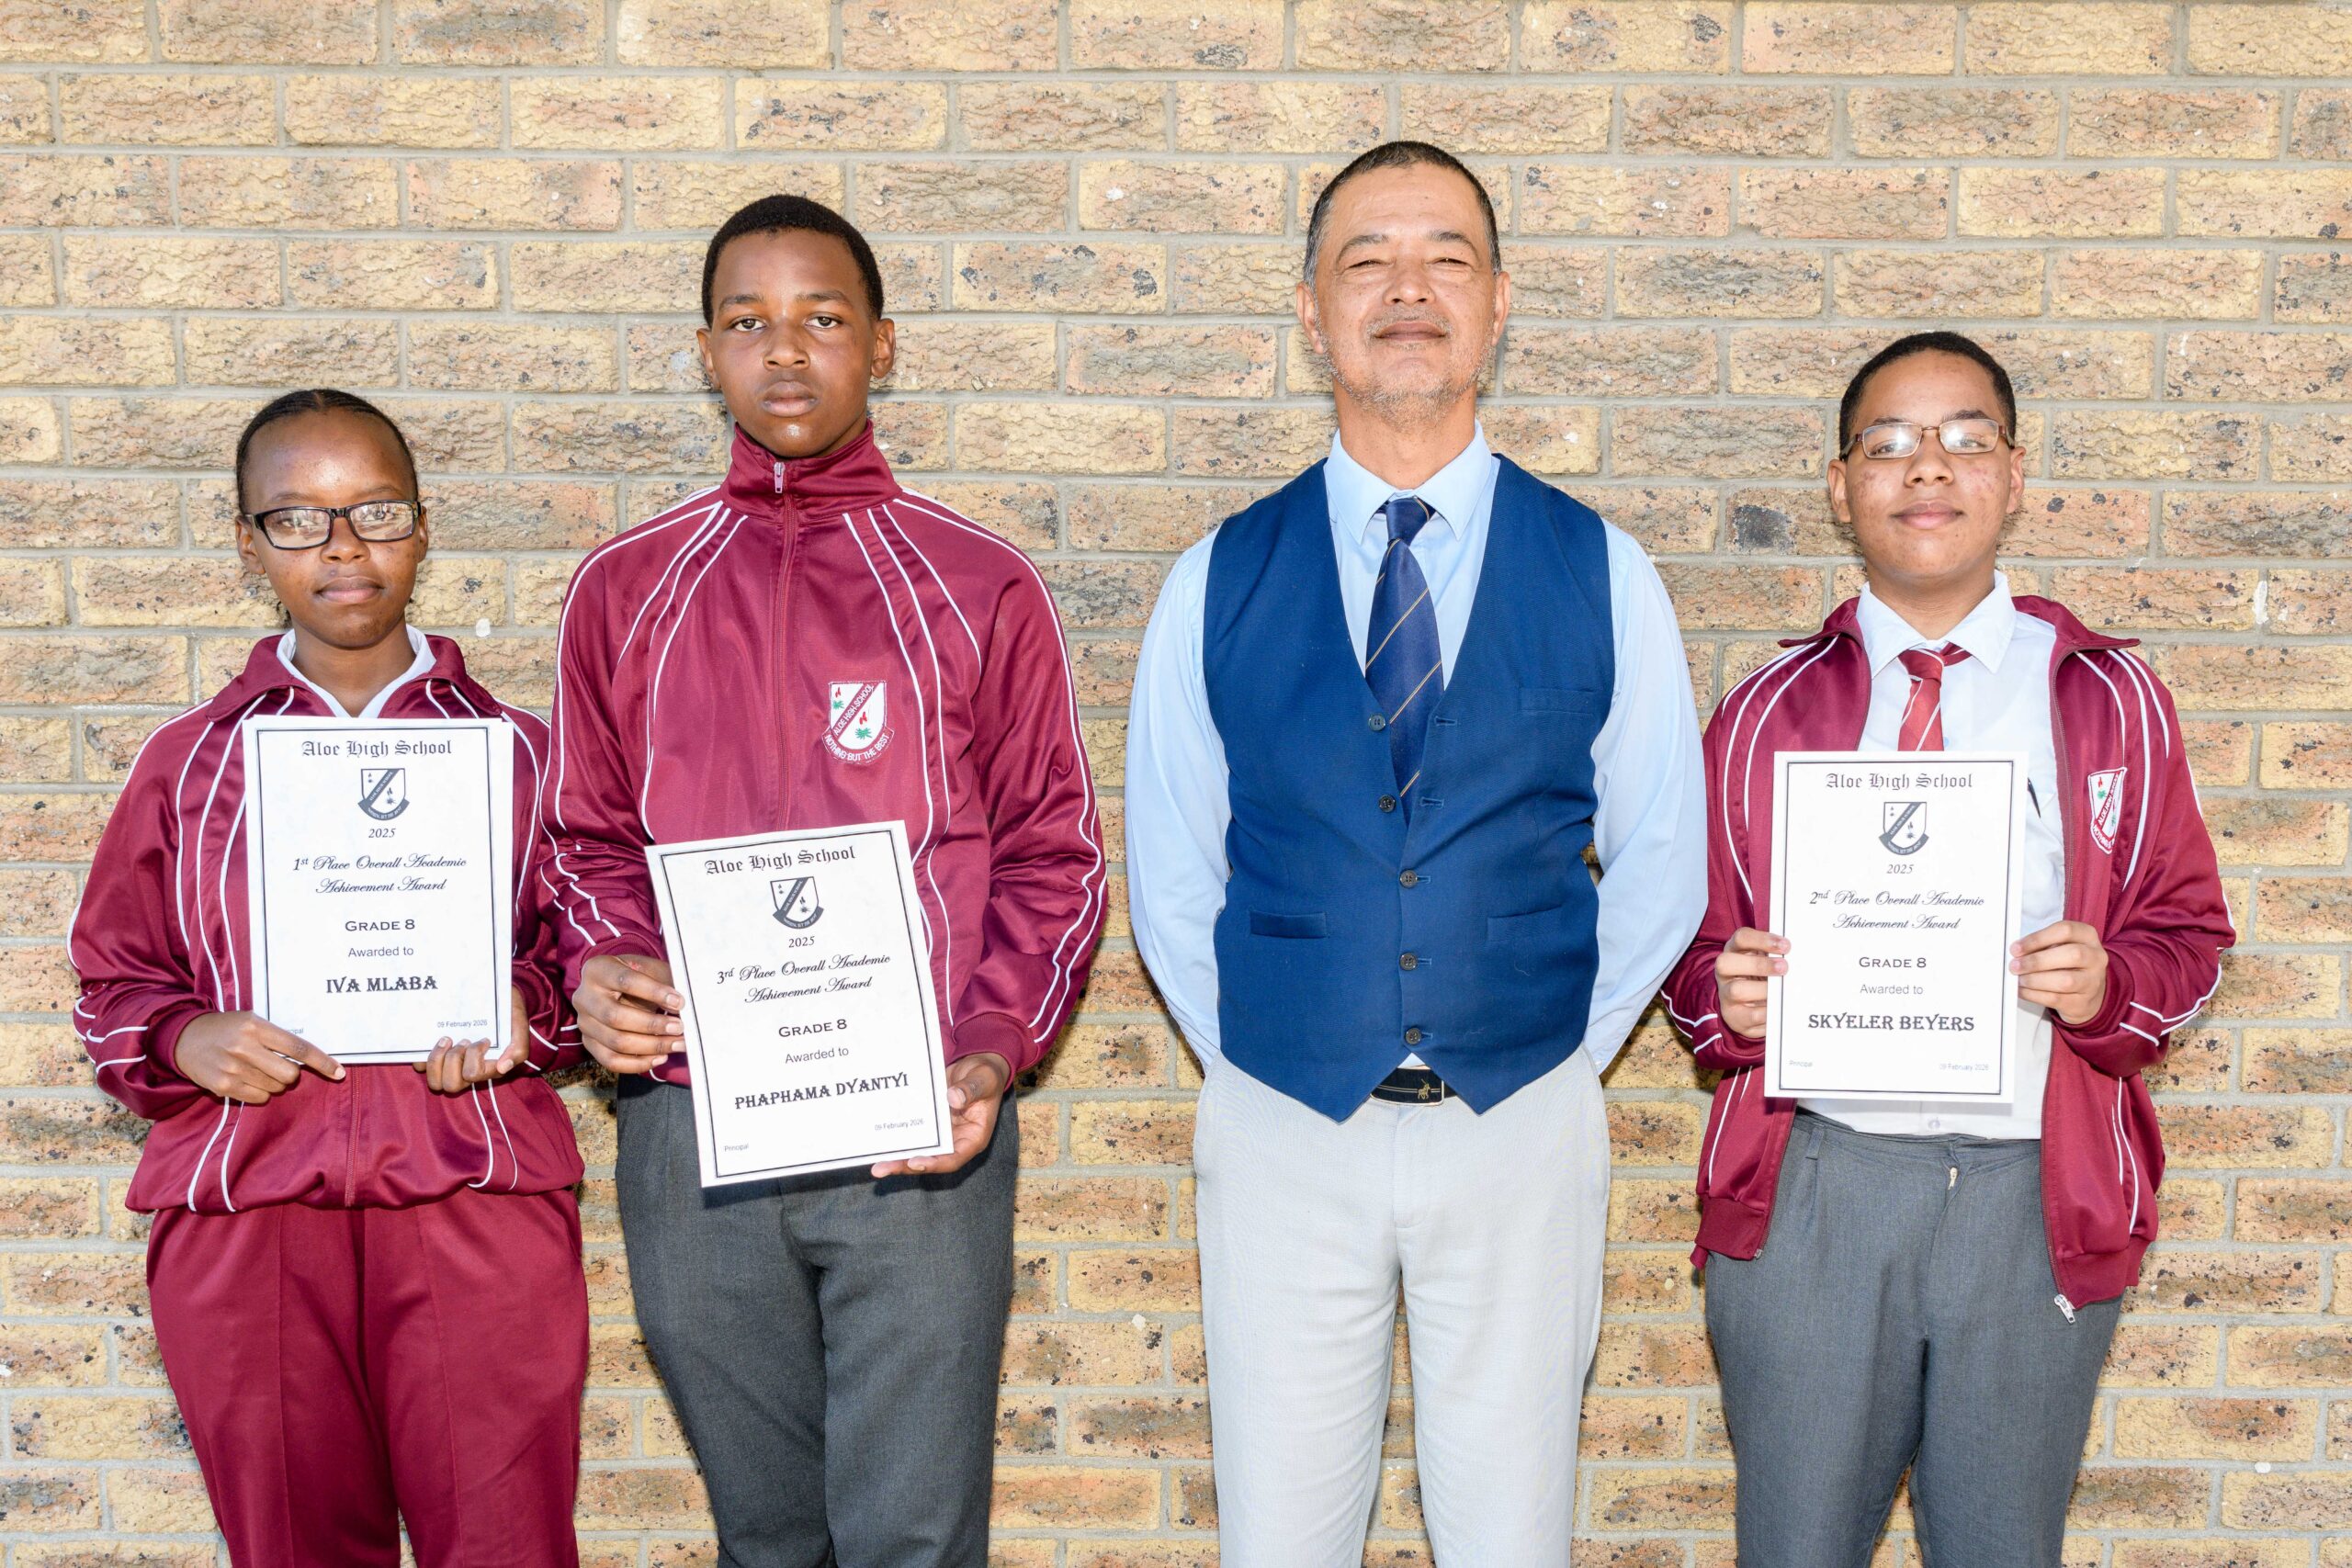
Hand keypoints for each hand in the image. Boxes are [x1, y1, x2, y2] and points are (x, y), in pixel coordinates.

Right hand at [174, 1011, 342, 1103]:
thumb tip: (309, 1059)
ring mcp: (232, 1069)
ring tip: (254, 1069)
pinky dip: (259, 1092)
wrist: (182, 1038)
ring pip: (275, 1088)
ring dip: (273, 1082)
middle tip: (276, 1066)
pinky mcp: (223, 1086)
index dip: (322, 1062)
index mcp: (255, 1027)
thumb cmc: (225, 1029)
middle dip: (290, 1074)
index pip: (298, 1048)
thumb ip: (277, 1037)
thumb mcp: (251, 1021)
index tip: (339, 1073)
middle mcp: (244, 1047)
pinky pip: (259, 1098)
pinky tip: (244, 1079)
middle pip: (290, 1074)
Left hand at [415, 987, 529, 1093]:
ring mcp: (450, 1066)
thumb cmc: (507, 1012)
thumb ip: (518, 1048)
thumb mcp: (518, 1026)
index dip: (474, 1058)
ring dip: (437, 1058)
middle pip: (451, 1085)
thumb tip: (502, 1067)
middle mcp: (468, 1071)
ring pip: (434, 1082)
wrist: (495, 996)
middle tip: (462, 1041)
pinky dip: (422, 1056)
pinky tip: (433, 1039)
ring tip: (446, 1039)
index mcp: (488, 1068)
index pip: (473, 1076)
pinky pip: (420, 1066)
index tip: (484, 1040)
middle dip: (453, 1060)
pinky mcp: (435, 1057)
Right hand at [573, 954, 680, 1074]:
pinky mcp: (589, 1043)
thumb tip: (680, 1008)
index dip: (654, 992)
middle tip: (679, 1027)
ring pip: (615, 1042)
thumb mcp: (651, 969)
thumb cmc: (639, 975)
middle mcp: (584, 997)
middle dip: (652, 1025)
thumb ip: (665, 983)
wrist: (617, 986)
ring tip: (677, 1043)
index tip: (679, 1002)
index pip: (626, 981)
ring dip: (651, 1046)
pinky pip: (611, 1061)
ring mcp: (584, 1022)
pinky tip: (660, 1057)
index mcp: (598, 969)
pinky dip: (638, 1063)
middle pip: (615, 1017)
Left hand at [872, 1052, 1009, 1178]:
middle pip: (930, 1160)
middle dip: (905, 1165)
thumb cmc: (985, 1076)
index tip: (915, 1162)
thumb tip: (953, 1098)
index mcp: (973, 1137)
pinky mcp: (928, 1123)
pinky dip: (898, 1139)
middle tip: (882, 1169)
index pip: (954, 1158)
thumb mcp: (984, 1079)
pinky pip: (912, 1134)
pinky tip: (878, 1141)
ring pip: (918, 1150)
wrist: (976, 1067)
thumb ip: (971, 1089)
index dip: (935, 1163)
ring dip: (897, 1157)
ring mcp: (940, 1134)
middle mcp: (955, 1141)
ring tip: (876, 1165)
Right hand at [1714, 927, 1787, 1039]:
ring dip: (1763, 990)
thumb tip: (1798, 953)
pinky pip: (1750, 1015)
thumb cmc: (1760, 978)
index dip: (1762, 939)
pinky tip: (1779, 1007)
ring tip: (1781, 991)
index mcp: (1734, 951)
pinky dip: (1768, 1011)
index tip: (1786, 946)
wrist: (1750, 1008)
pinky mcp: (1733, 1015)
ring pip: (1736, 990)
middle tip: (1784, 968)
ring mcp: (1725, 994)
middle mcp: (1725, 971)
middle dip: (1758, 964)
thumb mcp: (1765, 961)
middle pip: (1727, 962)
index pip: (1740, 938)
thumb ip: (1775, 954)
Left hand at [2012, 920, 2108, 1023]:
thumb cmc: (2067, 964)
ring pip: (2065, 981)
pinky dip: (2034, 995)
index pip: (2065, 930)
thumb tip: (2017, 951)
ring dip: (2035, 980)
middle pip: (2071, 954)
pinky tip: (2023, 990)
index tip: (2017, 948)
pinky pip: (2056, 999)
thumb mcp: (2060, 946)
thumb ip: (2042, 945)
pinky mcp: (2082, 1002)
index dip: (2038, 938)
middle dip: (2037, 961)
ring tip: (2019, 979)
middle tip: (2015, 965)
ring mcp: (2092, 981)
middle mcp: (2096, 958)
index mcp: (2088, 936)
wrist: (2087, 994)